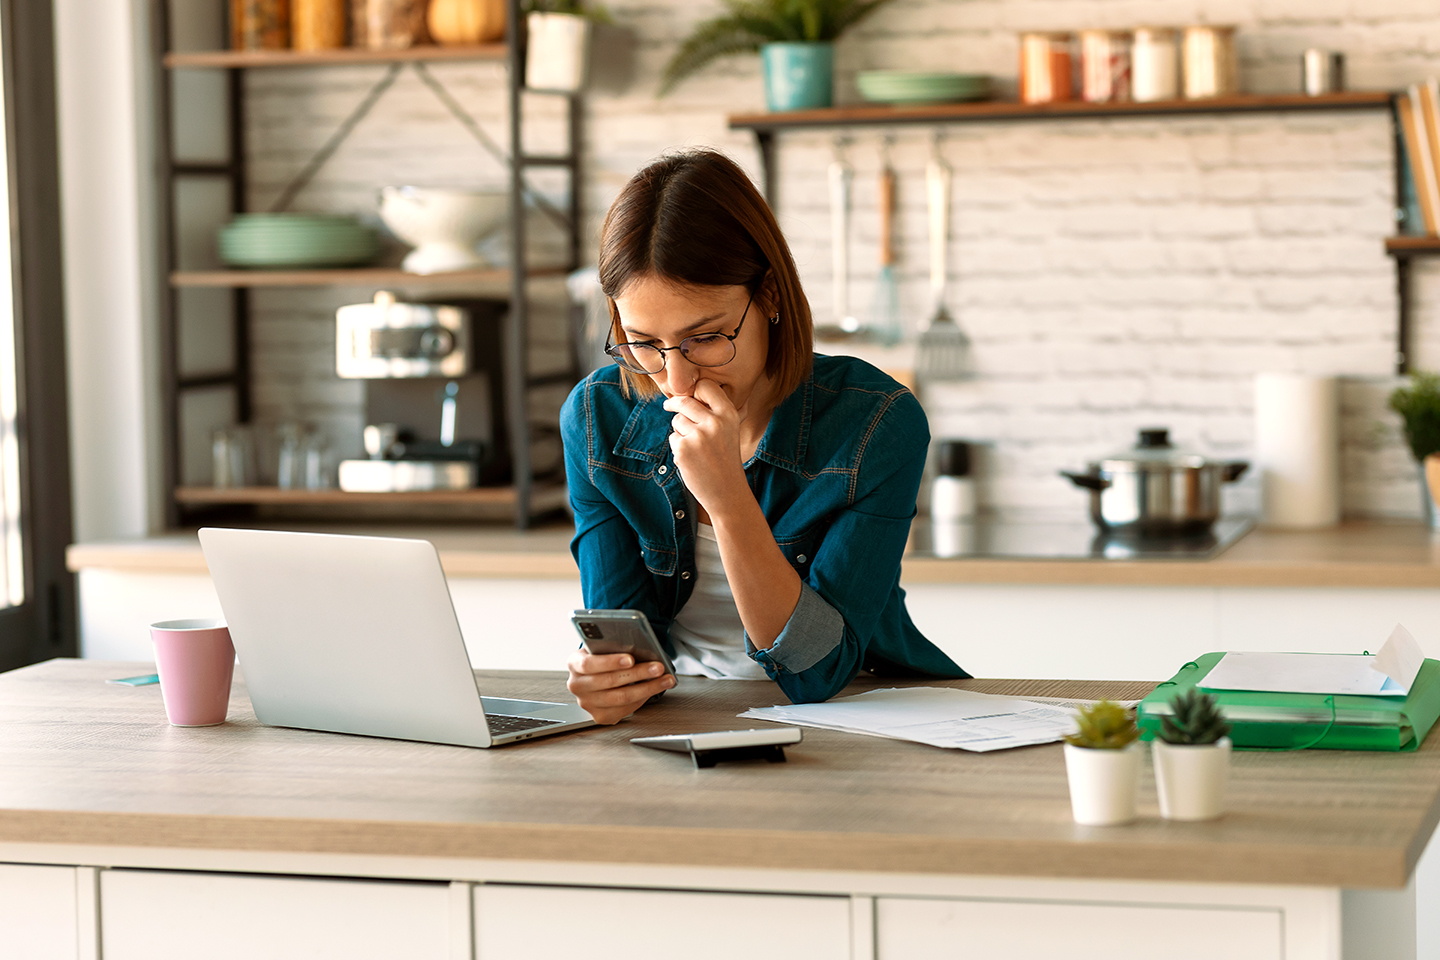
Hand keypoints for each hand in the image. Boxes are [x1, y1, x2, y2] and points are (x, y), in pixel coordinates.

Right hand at [566, 650, 675, 724]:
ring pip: (621, 697)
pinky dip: (642, 698)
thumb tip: (640, 645)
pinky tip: (654, 689)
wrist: (596, 675)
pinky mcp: (600, 716)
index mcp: (574, 663)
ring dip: (647, 688)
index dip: (611, 662)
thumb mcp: (602, 647)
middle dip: (638, 673)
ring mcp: (587, 703)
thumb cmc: (603, 657)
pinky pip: (625, 709)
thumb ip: (613, 646)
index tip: (631, 658)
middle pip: (609, 682)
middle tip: (658, 667)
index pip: (589, 664)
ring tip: (664, 679)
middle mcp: (577, 685)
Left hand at [663, 379, 746, 510]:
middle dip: (673, 404)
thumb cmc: (727, 459)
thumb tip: (705, 387)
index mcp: (728, 414)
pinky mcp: (683, 450)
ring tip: (695, 448)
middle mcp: (714, 422)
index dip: (694, 389)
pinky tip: (691, 459)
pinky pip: (673, 438)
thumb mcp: (732, 430)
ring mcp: (698, 436)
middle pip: (684, 402)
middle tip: (667, 406)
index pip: (705, 387)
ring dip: (680, 432)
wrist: (727, 491)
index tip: (688, 394)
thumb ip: (720, 410)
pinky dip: (678, 447)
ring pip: (676, 421)